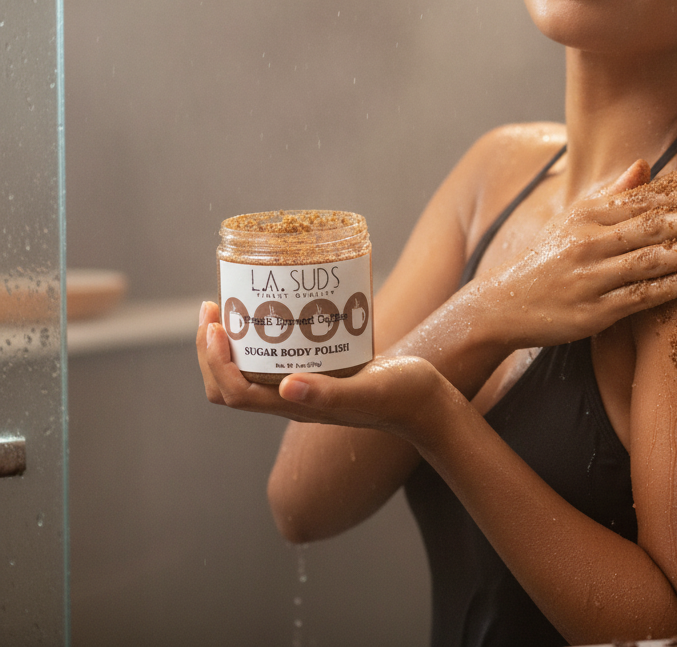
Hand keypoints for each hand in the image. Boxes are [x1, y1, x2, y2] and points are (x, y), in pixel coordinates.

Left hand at [198, 300, 450, 434]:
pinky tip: (275, 310)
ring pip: (250, 371)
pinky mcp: (320, 372)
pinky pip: (276, 357)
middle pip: (231, 385)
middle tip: (212, 309)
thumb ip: (328, 393)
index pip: (235, 393)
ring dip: (230, 343)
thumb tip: (286, 388)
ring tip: (232, 306)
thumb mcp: (366, 390)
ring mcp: (304, 387)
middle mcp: (293, 400)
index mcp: (296, 408)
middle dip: (211, 350)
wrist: (427, 401)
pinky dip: (262, 336)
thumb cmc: (401, 396)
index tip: (215, 325)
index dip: (215, 362)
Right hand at [467, 159, 676, 350]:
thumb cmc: (546, 258)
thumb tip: (644, 164)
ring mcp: (591, 277)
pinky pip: (637, 297)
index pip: (643, 201)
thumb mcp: (572, 219)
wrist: (505, 304)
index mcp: (587, 215)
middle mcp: (589, 241)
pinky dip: (668, 287)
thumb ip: (611, 193)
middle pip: (653, 226)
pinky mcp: (592, 312)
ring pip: (651, 260)